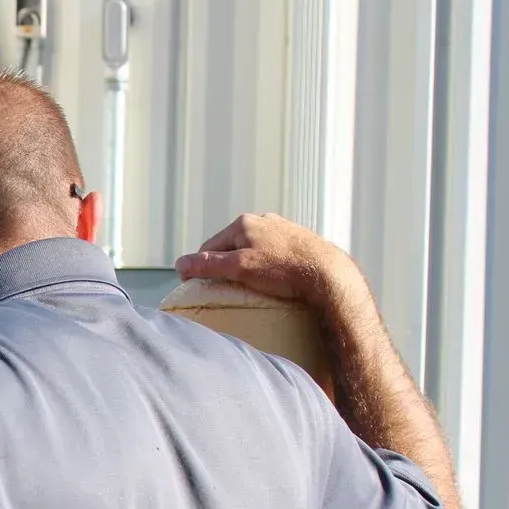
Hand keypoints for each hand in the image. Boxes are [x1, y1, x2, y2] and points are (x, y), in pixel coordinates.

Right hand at [174, 213, 363, 308]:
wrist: (328, 274)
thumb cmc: (282, 270)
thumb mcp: (239, 268)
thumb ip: (208, 265)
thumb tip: (180, 264)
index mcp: (243, 223)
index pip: (209, 247)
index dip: (201, 267)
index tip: (199, 287)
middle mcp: (262, 220)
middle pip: (231, 246)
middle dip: (225, 265)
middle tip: (227, 288)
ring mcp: (282, 228)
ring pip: (253, 248)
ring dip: (246, 264)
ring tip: (251, 285)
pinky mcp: (299, 239)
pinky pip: (272, 252)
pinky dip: (267, 265)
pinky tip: (274, 278)